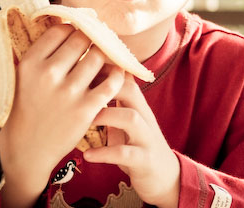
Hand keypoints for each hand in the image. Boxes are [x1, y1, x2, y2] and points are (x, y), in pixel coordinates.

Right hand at [0, 25, 124, 206]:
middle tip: (96, 43)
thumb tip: (68, 24)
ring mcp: (69, 91)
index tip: (79, 34)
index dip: (73, 29)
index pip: (61, 30)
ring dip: (105, 55)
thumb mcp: (23, 76)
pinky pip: (112, 81)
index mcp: (30, 63)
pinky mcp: (86, 108)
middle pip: (82, 39)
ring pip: (99, 56)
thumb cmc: (27, 107)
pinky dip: (118, 74)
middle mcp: (48, 74)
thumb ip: (43, 53)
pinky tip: (117, 73)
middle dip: (91, 39)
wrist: (27, 148)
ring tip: (106, 58)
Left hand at [84, 74, 180, 207]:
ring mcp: (146, 138)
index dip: (103, 70)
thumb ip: (114, 103)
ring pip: (131, 118)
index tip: (80, 68)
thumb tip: (88, 82)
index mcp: (138, 106)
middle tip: (78, 89)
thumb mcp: (128, 121)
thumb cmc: (138, 145)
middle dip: (105, 86)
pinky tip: (88, 155)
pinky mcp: (145, 160)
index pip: (124, 77)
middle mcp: (145, 117)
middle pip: (130, 90)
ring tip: (83, 120)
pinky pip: (125, 154)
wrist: (165, 176)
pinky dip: (105, 153)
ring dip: (106, 115)